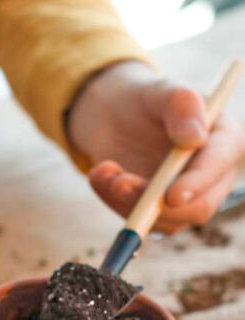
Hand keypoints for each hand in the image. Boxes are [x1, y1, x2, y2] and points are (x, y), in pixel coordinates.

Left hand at [68, 61, 244, 233]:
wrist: (118, 117)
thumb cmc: (148, 100)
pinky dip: (112, 200)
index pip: (219, 166)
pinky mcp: (158, 212)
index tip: (171, 195)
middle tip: (119, 184)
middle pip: (198, 208)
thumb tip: (195, 138)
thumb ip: (182, 106)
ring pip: (163, 220)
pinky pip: (138, 219)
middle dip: (156, 203)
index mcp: (225, 141)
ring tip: (103, 169)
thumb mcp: (162, 91)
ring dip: (126, 200)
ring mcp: (186, 199)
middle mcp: (213, 177)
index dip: (198, 183)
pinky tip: (101, 174)